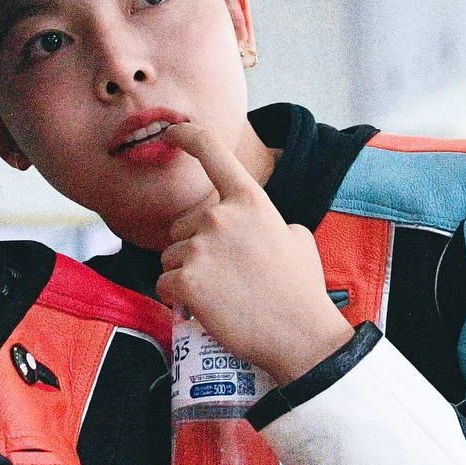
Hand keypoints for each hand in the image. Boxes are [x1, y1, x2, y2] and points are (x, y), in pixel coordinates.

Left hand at [157, 123, 353, 385]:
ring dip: (186, 276)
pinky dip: (177, 299)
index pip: (212, 152)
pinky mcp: (186, 281)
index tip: (171, 129)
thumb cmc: (301, 290)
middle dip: (194, 248)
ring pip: (171, 257)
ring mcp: (201, 248)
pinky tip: (203, 308)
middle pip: (181, 226)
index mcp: (249, 200)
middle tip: (227, 276)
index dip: (187, 135)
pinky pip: (164, 285)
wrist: (300, 335)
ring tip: (220, 295)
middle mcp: (220, 216)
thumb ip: (268, 221)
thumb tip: (263, 225)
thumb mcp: (297, 238)